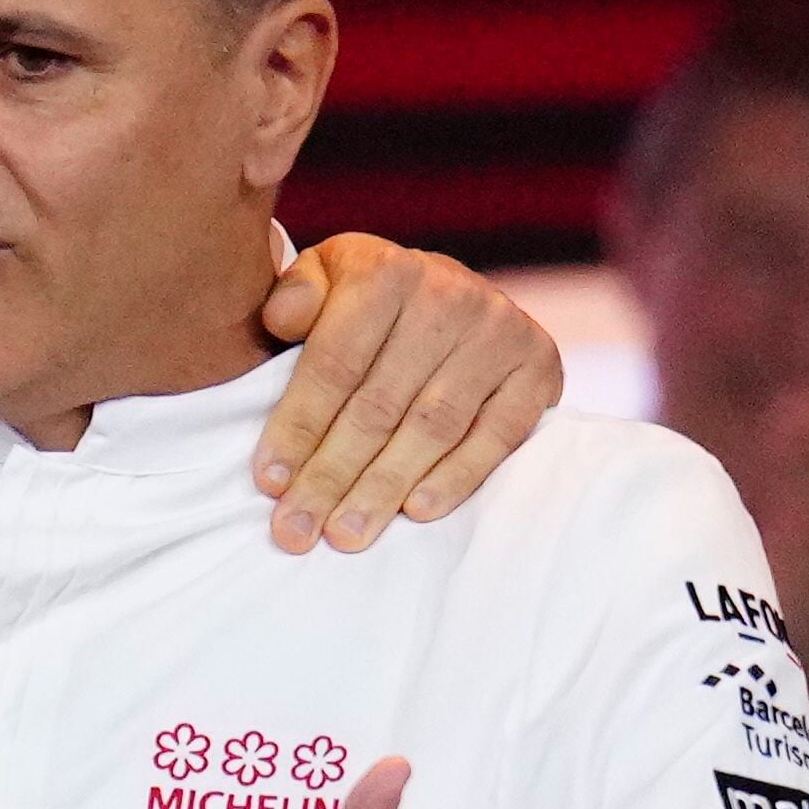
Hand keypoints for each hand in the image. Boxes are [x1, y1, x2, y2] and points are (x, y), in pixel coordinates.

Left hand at [250, 235, 563, 553]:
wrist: (453, 290)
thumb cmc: (370, 301)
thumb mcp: (328, 279)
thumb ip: (297, 295)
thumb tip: (281, 320)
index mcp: (388, 273)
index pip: (334, 365)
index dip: (298, 428)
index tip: (268, 484)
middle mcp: (450, 296)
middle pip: (378, 406)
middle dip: (331, 475)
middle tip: (297, 531)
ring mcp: (501, 332)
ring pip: (431, 427)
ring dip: (384, 488)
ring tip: (346, 535)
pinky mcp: (540, 367)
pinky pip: (497, 434)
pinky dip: (458, 476)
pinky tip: (418, 512)